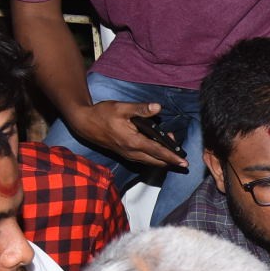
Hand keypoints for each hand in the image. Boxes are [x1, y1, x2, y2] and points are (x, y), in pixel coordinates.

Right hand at [66, 97, 186, 170]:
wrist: (85, 124)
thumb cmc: (102, 114)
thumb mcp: (122, 108)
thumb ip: (141, 109)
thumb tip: (158, 108)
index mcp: (133, 142)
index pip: (158, 151)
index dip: (172, 157)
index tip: (184, 163)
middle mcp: (132, 152)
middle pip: (156, 161)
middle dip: (171, 160)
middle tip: (182, 156)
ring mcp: (128, 155)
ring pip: (150, 161)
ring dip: (162, 159)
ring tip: (173, 150)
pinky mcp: (126, 154)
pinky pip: (144, 159)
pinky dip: (154, 157)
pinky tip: (158, 149)